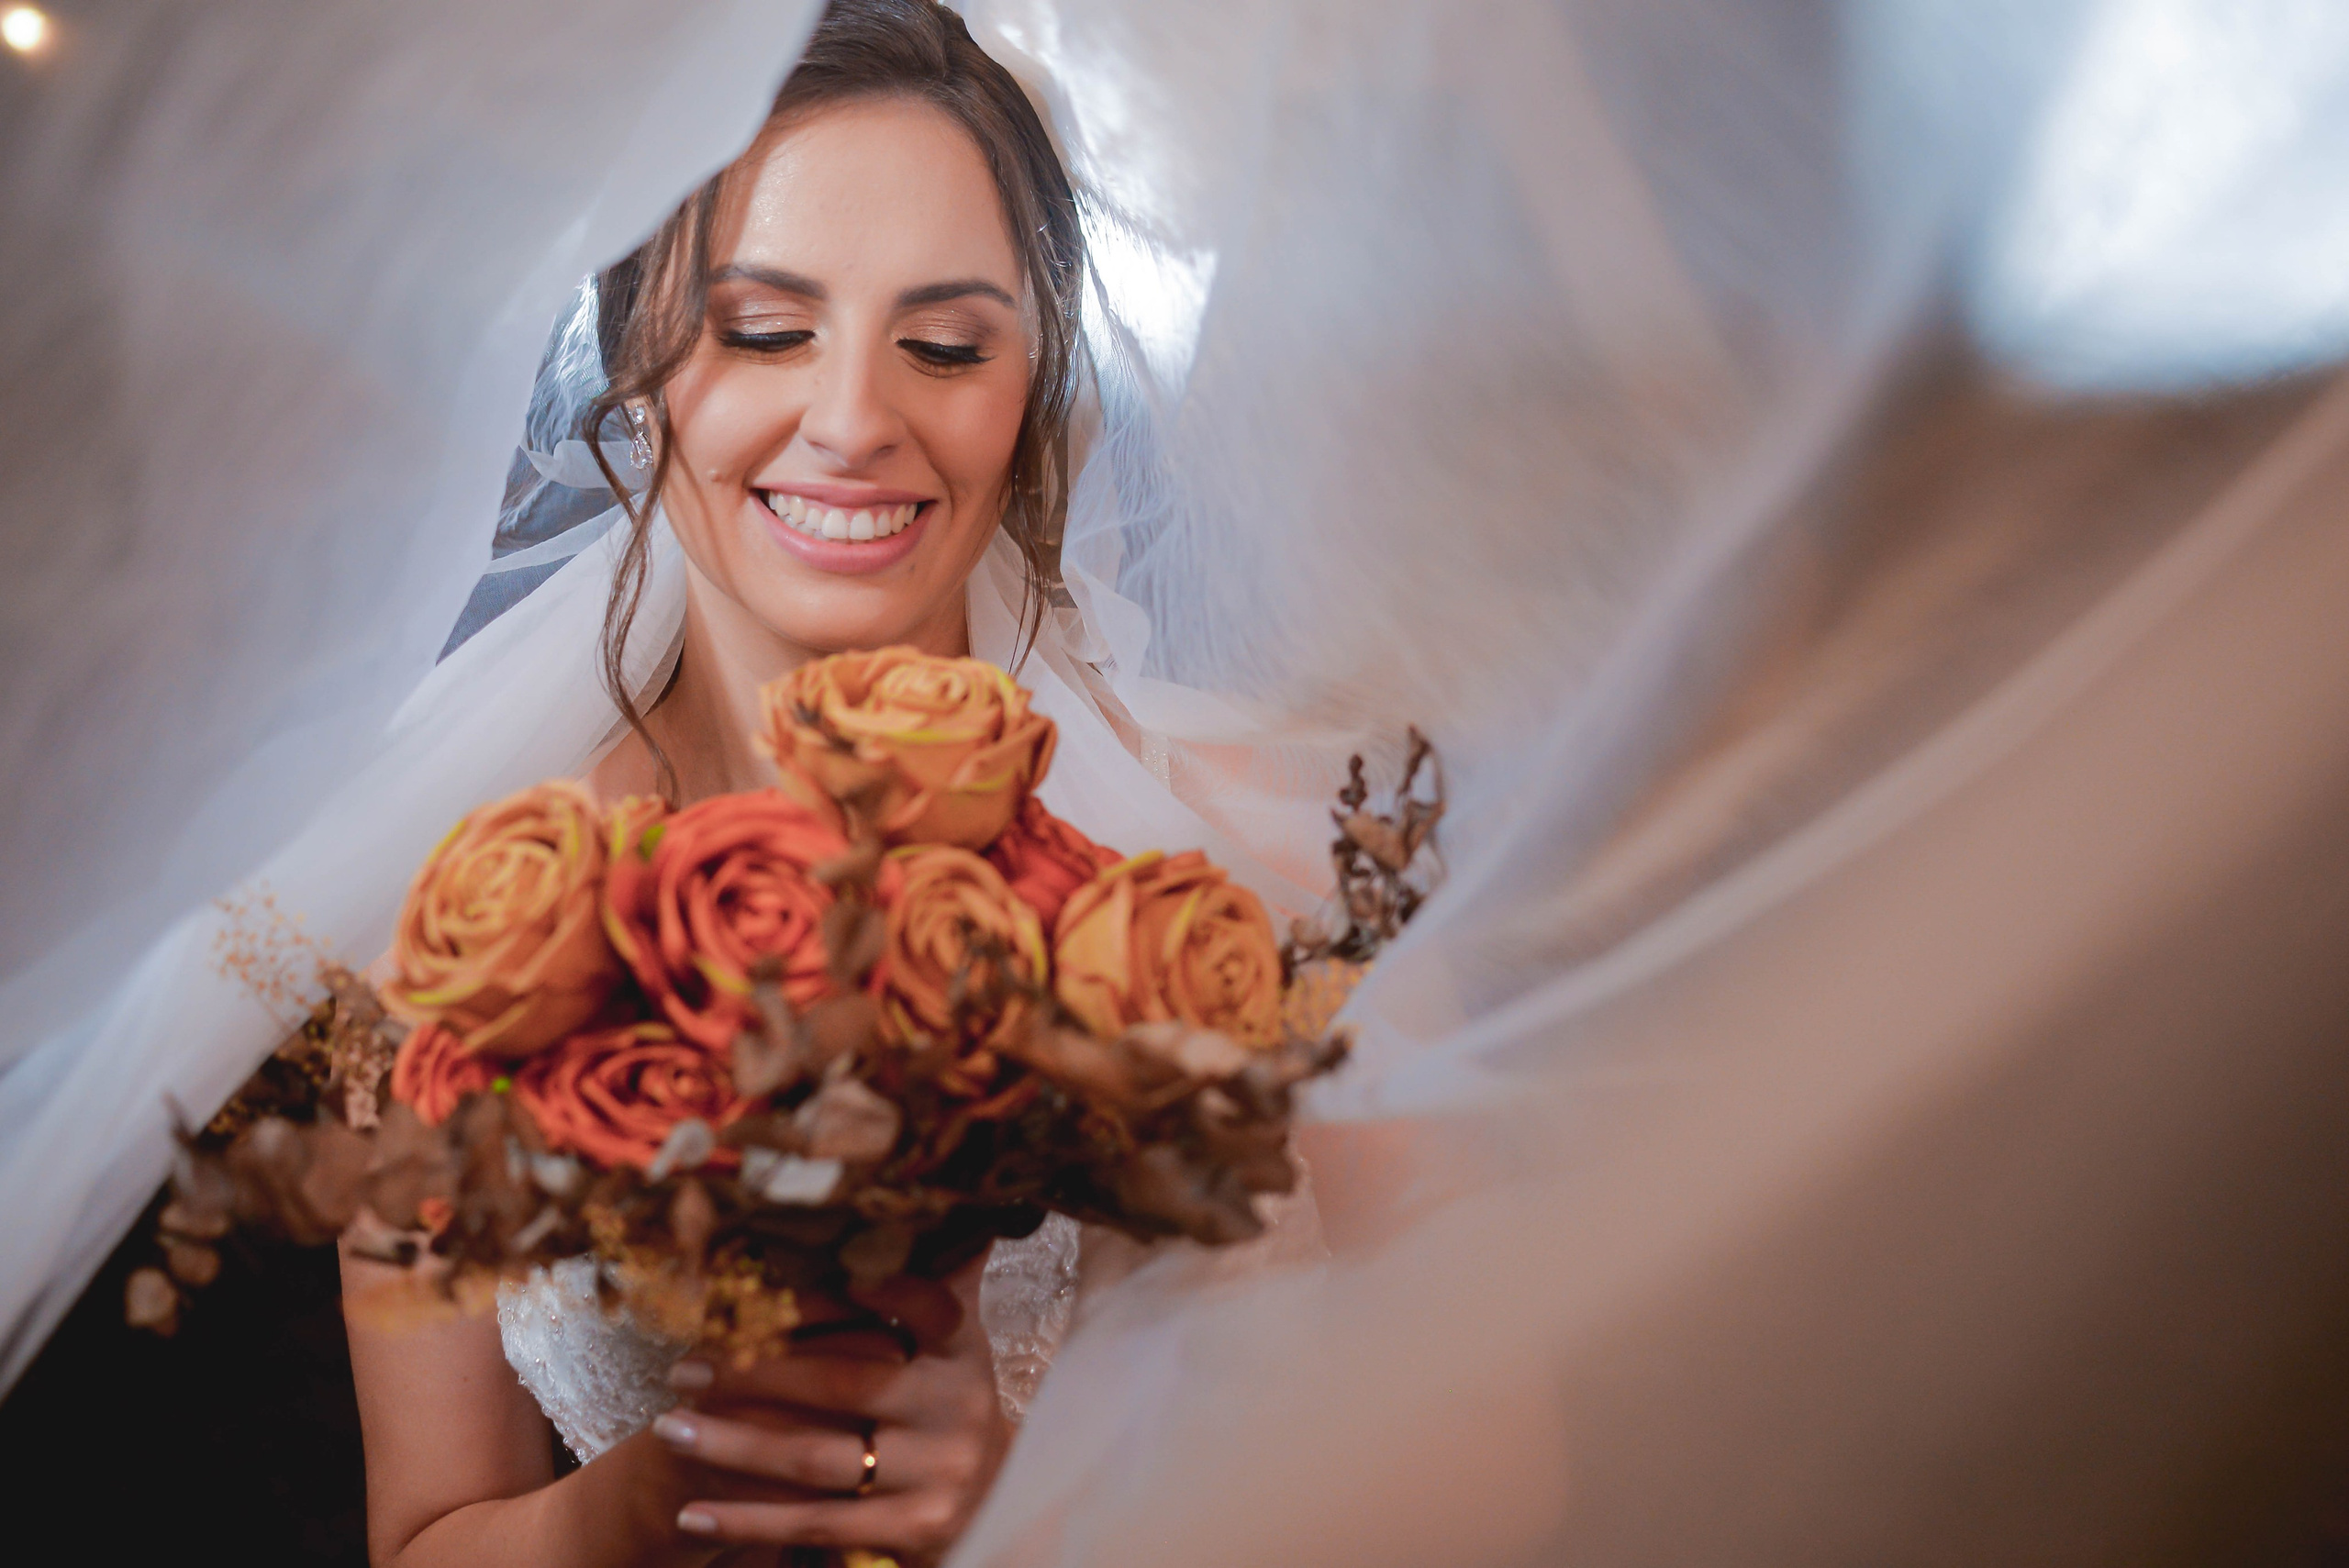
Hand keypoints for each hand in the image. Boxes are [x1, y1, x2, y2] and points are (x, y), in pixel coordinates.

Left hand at [651, 1258, 1010, 1561]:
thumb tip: (948, 1194)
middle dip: (755, 1373)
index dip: (878, 1288)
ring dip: (733, 1445)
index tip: (805, 1271)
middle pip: (844, 1381)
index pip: (924, 1306)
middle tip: (683, 1366)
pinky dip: (748, 1521)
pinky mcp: (913, 1530)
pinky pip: (815, 1523)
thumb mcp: (953, 1342)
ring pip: (818, 1456)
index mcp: (962, 1349)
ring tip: (668, 1428)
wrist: (994, 1501)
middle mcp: (957, 1406)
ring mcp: (937, 1472)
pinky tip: (691, 1514)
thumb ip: (940, 1276)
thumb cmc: (945, 1402)